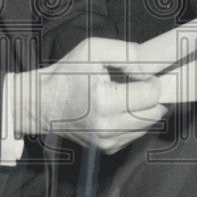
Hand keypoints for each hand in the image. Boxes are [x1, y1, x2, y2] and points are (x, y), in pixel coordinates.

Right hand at [10, 37, 166, 153]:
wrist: (42, 103)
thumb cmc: (66, 74)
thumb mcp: (93, 49)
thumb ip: (127, 53)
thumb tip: (149, 71)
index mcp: (105, 101)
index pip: (151, 96)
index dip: (154, 82)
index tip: (147, 75)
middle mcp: (108, 127)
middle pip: (155, 113)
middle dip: (154, 97)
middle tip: (143, 82)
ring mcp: (108, 141)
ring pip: (148, 125)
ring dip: (146, 109)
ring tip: (129, 94)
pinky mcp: (108, 148)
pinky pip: (136, 134)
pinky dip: (135, 120)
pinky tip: (120, 107)